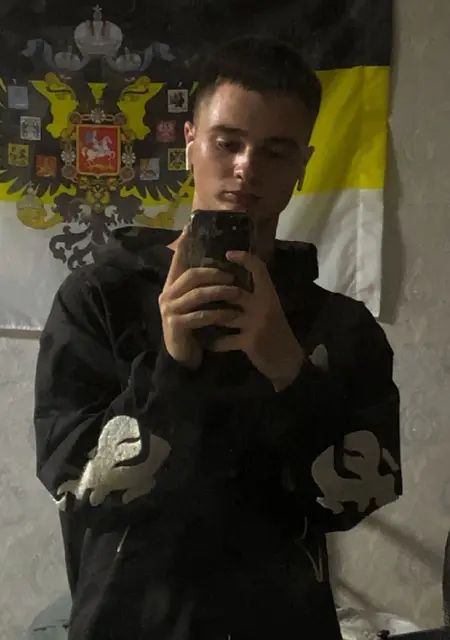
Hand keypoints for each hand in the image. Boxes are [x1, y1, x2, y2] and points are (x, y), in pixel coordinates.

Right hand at [159, 232, 243, 368]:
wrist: (182, 355)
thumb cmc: (192, 326)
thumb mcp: (195, 303)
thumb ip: (200, 286)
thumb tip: (217, 263)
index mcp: (171, 286)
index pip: (177, 260)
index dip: (184, 244)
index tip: (191, 228)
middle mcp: (167, 295)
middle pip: (191, 275)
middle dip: (214, 273)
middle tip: (233, 274)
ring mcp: (170, 311)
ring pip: (197, 295)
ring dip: (219, 292)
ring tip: (236, 292)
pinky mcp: (176, 326)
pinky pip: (200, 316)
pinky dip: (217, 314)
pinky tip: (231, 314)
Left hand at [210, 251, 304, 390]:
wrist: (288, 360)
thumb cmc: (277, 332)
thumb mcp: (270, 309)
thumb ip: (255, 296)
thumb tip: (231, 283)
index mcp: (269, 294)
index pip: (259, 269)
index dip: (244, 258)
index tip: (228, 253)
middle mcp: (263, 305)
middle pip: (233, 291)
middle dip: (213, 292)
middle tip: (196, 292)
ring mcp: (256, 323)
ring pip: (224, 315)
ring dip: (208, 318)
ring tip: (195, 318)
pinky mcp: (250, 341)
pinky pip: (225, 340)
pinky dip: (216, 343)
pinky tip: (209, 345)